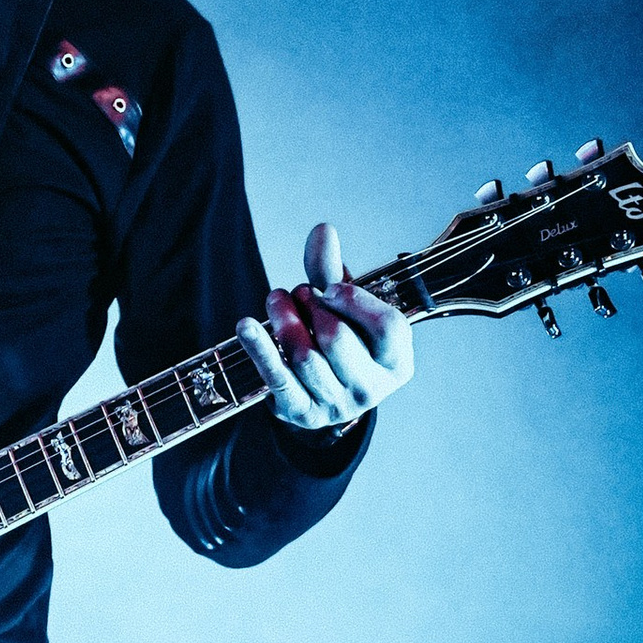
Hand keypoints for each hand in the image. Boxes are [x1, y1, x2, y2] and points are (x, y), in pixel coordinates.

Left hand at [238, 223, 413, 434]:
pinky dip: (259, 349)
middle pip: (338, 338)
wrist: (322, 391)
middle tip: (297, 292)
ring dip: (283, 320)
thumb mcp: (345, 309)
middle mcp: (372, 389)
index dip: (353, 299)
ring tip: (276, 301)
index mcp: (397, 362)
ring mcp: (337, 405)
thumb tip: (322, 229)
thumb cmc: (341, 339)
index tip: (327, 287)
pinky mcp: (302, 413)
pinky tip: (245, 325)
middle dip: (311, 306)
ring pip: (304, 357)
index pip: (386, 326)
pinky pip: (277, 378)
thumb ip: (332, 271)